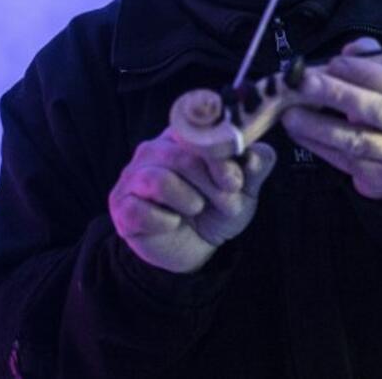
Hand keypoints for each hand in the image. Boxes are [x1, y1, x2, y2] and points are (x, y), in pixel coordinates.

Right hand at [109, 128, 275, 272]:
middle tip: (228, 204)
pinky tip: (173, 224)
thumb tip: (259, 154)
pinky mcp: (121, 206)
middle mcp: (152, 150)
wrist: (194, 248)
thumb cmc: (216, 209)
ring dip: (187, 200)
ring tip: (197, 209)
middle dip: (211, 185)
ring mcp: (132, 177)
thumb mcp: (244, 189)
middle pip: (181, 157)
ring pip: (158, 180)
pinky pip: (139, 210)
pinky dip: (164, 221)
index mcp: (182, 137)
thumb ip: (255, 167)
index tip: (236, 181)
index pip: (198, 133)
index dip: (220, 158)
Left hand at [281, 38, 381, 199]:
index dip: (365, 72)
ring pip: (357, 141)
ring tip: (290, 114)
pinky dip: (318, 146)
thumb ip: (375, 59)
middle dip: (338, 95)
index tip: (333, 63)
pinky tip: (298, 133)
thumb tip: (350, 51)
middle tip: (304, 85)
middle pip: (378, 111)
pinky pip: (345, 161)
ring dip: (319, 126)